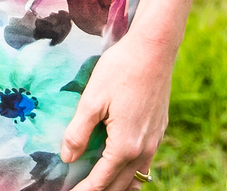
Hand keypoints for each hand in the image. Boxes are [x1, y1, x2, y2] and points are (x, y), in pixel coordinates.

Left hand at [63, 30, 172, 190]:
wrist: (154, 49)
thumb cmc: (121, 69)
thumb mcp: (91, 100)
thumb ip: (78, 133)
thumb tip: (67, 158)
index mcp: (125, 145)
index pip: (101, 181)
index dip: (84, 190)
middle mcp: (144, 149)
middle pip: (120, 185)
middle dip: (99, 190)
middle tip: (80, 189)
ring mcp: (155, 141)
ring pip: (135, 176)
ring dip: (116, 183)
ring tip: (97, 182)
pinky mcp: (159, 130)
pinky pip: (145, 162)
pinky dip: (130, 171)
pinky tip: (118, 162)